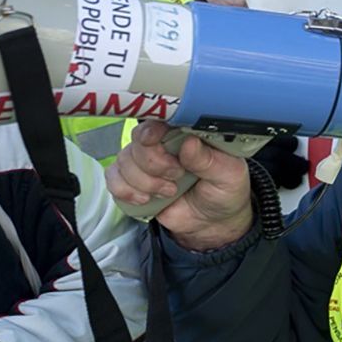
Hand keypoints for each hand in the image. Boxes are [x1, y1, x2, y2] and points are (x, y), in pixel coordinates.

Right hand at [106, 121, 253, 249]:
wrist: (213, 222)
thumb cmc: (224, 191)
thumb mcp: (228, 175)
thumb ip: (209, 160)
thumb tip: (189, 142)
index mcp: (188, 133)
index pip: (161, 120)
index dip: (153, 129)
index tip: (154, 141)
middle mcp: (163, 143)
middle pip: (138, 141)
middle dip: (154, 164)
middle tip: (177, 176)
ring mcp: (145, 161)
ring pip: (124, 160)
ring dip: (144, 181)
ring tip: (169, 192)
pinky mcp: (133, 180)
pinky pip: (113, 178)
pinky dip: (125, 190)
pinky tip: (145, 199)